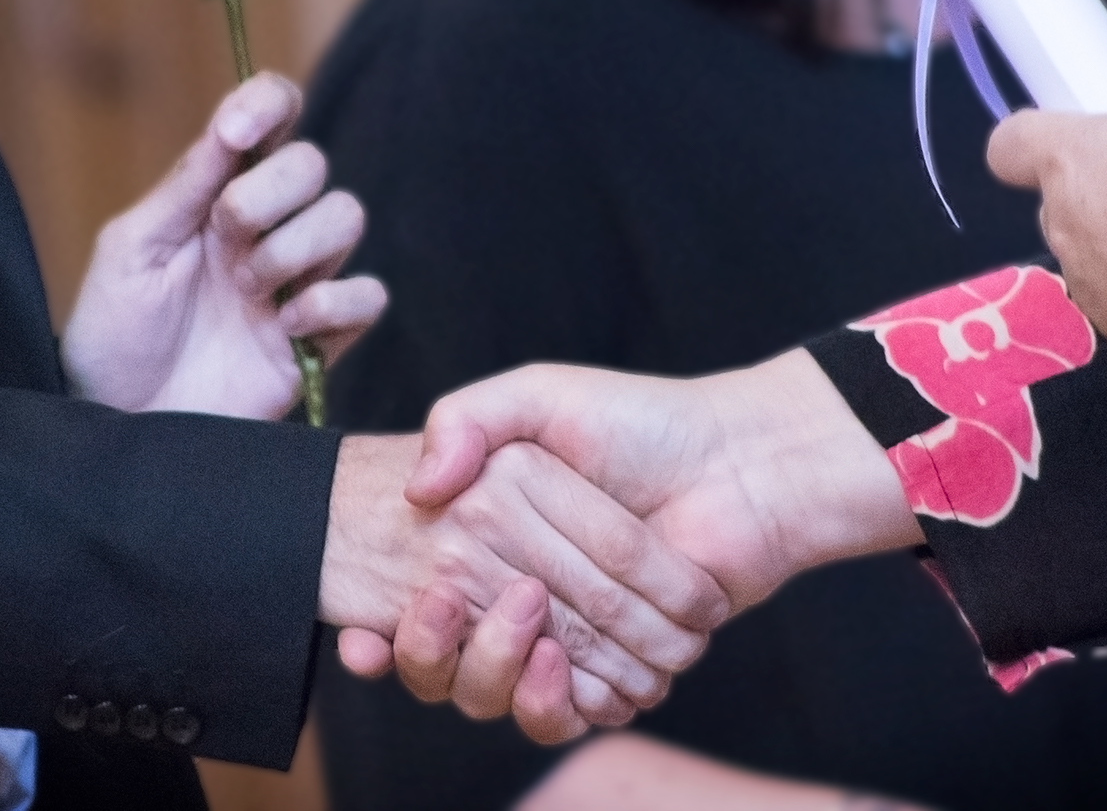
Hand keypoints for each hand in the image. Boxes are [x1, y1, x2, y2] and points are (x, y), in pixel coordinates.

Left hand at [62, 73, 386, 419]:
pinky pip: (369, 296)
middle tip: (225, 238)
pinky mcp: (320, 340)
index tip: (235, 136)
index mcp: (216, 192)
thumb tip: (231, 124)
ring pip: (347, 217)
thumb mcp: (132, 248)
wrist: (120, 426)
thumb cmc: (114, 336)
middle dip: (270, 193)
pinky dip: (334, 301)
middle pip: (314, 163)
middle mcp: (265, 227)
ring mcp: (297, 282)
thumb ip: (186, 186)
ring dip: (296, 247)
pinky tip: (285, 325)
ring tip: (247, 289)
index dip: (267, 105)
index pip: (272, 114)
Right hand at [337, 351, 920, 736]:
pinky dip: (560, 701)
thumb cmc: (641, 421)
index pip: (417, 603)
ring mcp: (566, 639)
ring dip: (503, 676)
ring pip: (500, 698)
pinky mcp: (618, 671)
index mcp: (488, 537)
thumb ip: (465, 419)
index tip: (364, 629)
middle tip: (454, 604)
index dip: (389, 627)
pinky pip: (569, 713)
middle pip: (450, 662)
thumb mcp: (540, 394)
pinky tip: (557, 664)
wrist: (741, 465)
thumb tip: (417, 488)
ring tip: (530, 634)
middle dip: (443, 648)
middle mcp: (517, 595)